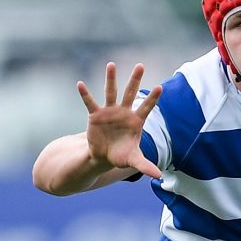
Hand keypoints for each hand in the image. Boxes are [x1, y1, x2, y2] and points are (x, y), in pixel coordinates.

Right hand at [76, 63, 162, 180]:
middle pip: (130, 93)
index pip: (146, 107)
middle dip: (135, 80)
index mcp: (136, 121)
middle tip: (140, 65)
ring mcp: (110, 111)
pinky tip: (80, 84)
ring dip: (111, 79)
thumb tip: (159, 176)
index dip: (152, 99)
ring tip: (111, 64)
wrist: (103, 156)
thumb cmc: (122, 155)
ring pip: (111, 92)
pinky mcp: (96, 115)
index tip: (160, 88)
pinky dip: (85, 94)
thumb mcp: (133, 160)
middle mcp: (124, 112)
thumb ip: (145, 166)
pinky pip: (90, 102)